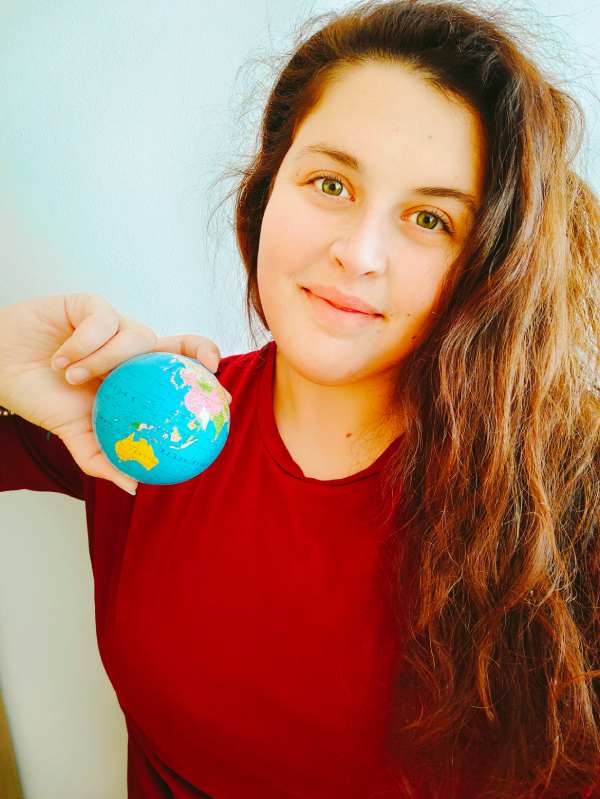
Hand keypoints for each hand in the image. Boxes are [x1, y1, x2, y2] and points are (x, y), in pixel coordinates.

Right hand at [0, 293, 230, 492]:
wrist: (0, 369)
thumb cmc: (41, 397)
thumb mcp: (74, 433)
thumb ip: (103, 458)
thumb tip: (134, 487)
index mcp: (133, 377)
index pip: (176, 371)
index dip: (204, 379)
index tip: (220, 395)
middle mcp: (128, 349)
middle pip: (174, 342)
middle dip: (198, 349)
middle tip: (206, 367)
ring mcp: (112, 326)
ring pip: (135, 335)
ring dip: (104, 360)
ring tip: (73, 378)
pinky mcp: (88, 305)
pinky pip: (102, 321)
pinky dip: (82, 345)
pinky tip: (60, 360)